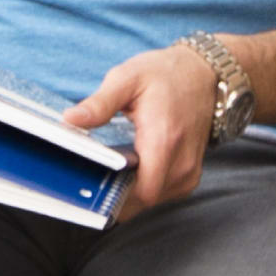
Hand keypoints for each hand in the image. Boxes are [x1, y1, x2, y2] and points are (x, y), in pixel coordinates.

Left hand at [67, 37, 226, 215]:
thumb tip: (71, 119)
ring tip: (106, 175)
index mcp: (163, 140)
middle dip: (115, 196)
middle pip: (143, 200)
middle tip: (89, 181)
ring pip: (152, 201)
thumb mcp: (127, 78)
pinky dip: (143, 189)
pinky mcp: (190, 175)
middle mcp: (182, 162)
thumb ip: (100, 103)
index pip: (141, 192)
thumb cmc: (165, 75)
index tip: (89, 188)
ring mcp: (189, 171)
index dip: (114, 197)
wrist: (204, 74)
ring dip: (128, 194)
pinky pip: (163, 194)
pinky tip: (126, 174)